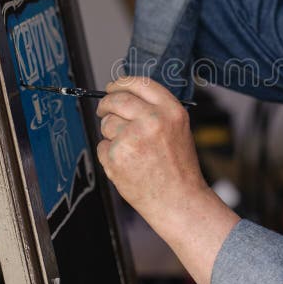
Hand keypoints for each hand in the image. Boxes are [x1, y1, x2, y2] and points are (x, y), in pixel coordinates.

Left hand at [96, 77, 207, 217]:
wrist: (179, 200)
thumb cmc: (179, 168)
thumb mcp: (178, 129)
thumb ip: (156, 110)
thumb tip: (125, 95)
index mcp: (171, 111)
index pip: (139, 83)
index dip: (122, 83)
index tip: (113, 87)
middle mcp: (152, 120)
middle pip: (117, 99)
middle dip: (106, 104)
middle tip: (104, 110)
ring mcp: (132, 138)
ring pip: (107, 124)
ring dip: (111, 134)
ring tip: (131, 151)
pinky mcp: (117, 156)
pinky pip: (103, 146)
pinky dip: (109, 154)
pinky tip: (128, 165)